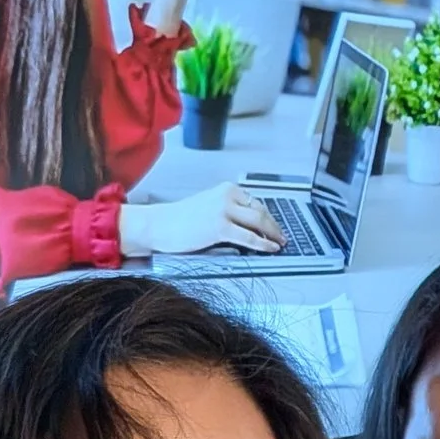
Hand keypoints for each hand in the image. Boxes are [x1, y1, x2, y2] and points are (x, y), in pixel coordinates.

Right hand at [117, 183, 284, 257]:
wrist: (158, 225)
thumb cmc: (180, 219)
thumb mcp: (209, 206)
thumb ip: (230, 210)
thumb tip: (253, 224)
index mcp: (226, 190)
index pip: (256, 203)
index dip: (269, 217)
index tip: (275, 226)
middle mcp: (227, 197)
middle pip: (261, 212)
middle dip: (274, 226)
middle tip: (282, 237)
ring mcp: (224, 211)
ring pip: (259, 222)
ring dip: (273, 234)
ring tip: (279, 243)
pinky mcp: (219, 227)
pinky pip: (249, 237)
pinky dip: (263, 244)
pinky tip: (271, 248)